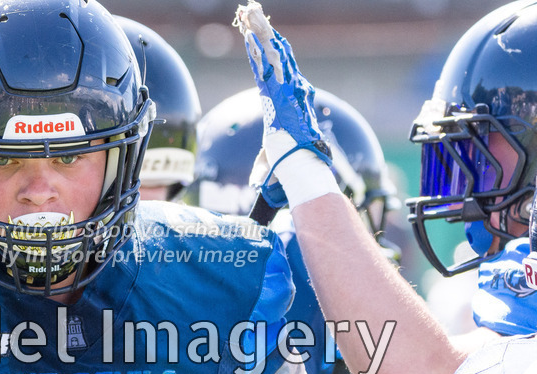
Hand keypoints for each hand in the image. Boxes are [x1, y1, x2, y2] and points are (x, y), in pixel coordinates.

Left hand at [234, 1, 334, 207]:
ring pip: (271, 52)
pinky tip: (249, 31)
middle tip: (251, 9)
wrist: (300, 165)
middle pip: (274, 52)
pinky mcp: (280, 91)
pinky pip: (267, 63)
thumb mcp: (272, 159)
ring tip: (249, 9)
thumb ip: (262, 163)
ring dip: (260, 30)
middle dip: (263, 29)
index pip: (275, 67)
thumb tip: (257, 181)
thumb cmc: (290, 165)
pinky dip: (259, 47)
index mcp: (289, 98)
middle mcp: (290, 89)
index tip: (255, 31)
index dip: (264, 48)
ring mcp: (286, 88)